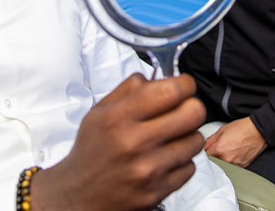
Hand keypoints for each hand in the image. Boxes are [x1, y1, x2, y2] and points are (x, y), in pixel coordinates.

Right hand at [31, 73, 205, 210]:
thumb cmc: (92, 150)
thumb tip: (162, 77)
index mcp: (119, 117)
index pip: (171, 90)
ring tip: (170, 137)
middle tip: (181, 110)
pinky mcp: (158, 192)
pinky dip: (181, 161)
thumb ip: (130, 89)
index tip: (183, 85)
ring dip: (187, 135)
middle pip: (193, 112)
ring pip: (196, 140)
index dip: (184, 83)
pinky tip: (164, 159)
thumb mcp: (100, 111)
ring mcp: (149, 170)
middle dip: (191, 106)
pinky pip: (190, 167)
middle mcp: (135, 143)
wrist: (79, 196)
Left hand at [204, 117, 266, 167]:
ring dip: (221, 161)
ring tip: (226, 152)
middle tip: (214, 151)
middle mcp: (226, 160)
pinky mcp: (242, 167)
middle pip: (212, 164)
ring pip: (222, 167)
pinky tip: (232, 155)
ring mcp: (235, 165)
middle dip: (212, 158)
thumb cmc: (241, 128)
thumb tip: (202, 148)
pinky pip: (231, 168)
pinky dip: (230, 163)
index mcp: (219, 150)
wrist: (258, 131)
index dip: (203, 154)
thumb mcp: (221, 130)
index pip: (204, 157)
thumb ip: (209, 141)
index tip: (204, 152)